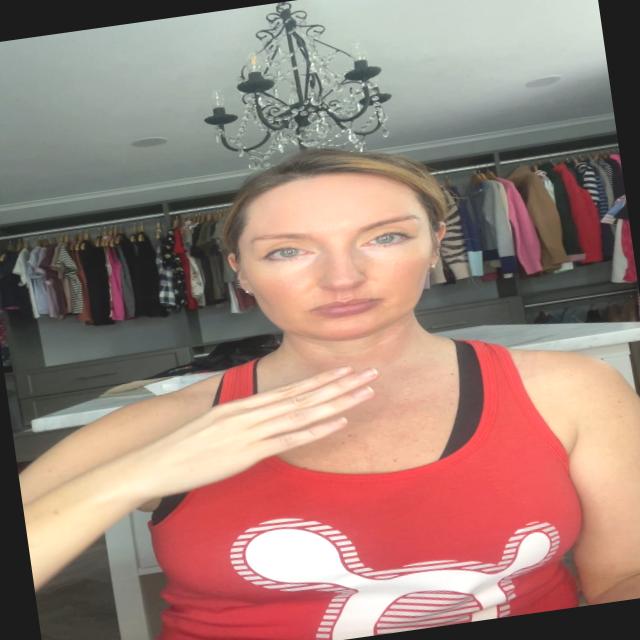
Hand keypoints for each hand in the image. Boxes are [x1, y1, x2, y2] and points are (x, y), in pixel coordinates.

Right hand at [130, 366, 377, 501]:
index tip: (346, 371)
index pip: (292, 389)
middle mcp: (253, 411)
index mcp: (245, 405)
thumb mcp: (217, 427)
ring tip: (364, 391)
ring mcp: (252, 430)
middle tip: (369, 372)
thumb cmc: (185, 447)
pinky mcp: (248, 452)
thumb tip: (264, 421)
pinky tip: (338, 421)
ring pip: (304, 411)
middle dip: (340, 383)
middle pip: (305, 394)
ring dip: (337, 401)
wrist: (157, 461)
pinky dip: (316, 429)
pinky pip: (289, 439)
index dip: (322, 380)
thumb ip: (243, 422)